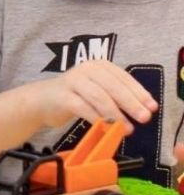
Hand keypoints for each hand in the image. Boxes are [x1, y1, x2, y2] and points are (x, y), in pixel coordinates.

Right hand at [32, 60, 156, 130]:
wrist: (42, 100)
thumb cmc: (74, 96)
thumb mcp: (98, 91)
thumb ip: (117, 96)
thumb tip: (143, 109)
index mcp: (99, 65)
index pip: (123, 78)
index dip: (139, 92)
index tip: (152, 107)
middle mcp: (86, 69)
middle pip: (113, 87)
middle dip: (131, 103)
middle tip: (144, 118)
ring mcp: (73, 81)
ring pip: (100, 97)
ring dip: (116, 115)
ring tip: (128, 129)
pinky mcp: (63, 96)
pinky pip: (84, 108)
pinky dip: (98, 119)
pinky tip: (107, 128)